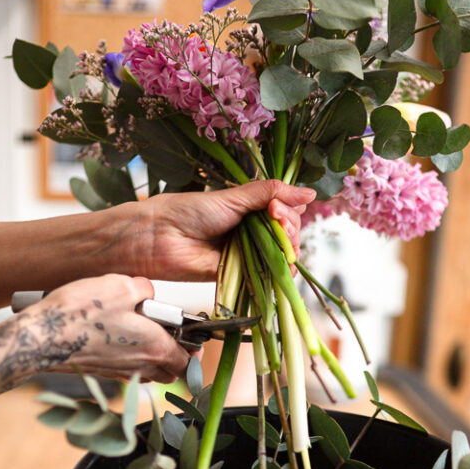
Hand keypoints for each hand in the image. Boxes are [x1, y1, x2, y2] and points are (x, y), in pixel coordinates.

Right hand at [19, 274, 190, 383]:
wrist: (42, 337)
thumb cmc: (81, 314)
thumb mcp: (121, 286)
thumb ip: (144, 289)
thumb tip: (147, 291)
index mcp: (155, 348)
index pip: (188, 363)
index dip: (194, 351)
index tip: (194, 338)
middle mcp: (140, 366)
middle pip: (170, 372)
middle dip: (175, 357)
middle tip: (170, 335)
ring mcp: (118, 373)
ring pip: (147, 372)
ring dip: (151, 358)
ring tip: (142, 333)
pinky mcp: (99, 372)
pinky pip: (124, 370)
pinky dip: (128, 358)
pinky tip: (115, 337)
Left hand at [105, 179, 315, 281]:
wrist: (160, 237)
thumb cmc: (190, 211)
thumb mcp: (234, 197)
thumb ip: (270, 193)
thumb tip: (308, 193)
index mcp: (250, 210)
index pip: (284, 212)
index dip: (288, 212)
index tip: (278, 208)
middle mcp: (250, 231)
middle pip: (286, 234)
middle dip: (289, 229)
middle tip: (277, 221)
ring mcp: (245, 253)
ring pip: (279, 255)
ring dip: (287, 250)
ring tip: (280, 244)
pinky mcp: (239, 274)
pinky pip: (264, 275)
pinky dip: (278, 274)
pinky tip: (284, 268)